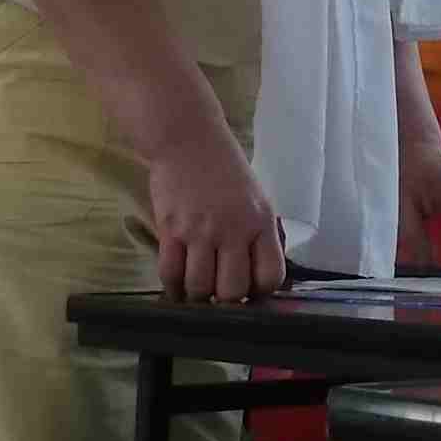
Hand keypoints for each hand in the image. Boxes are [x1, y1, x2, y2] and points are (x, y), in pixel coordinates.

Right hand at [147, 129, 285, 303]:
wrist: (188, 139)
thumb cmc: (226, 169)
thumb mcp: (257, 198)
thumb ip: (259, 235)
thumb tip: (257, 275)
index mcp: (261, 221)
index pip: (269, 276)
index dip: (260, 293)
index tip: (250, 293)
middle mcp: (233, 229)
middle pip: (232, 291)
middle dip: (227, 301)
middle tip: (221, 295)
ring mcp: (199, 231)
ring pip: (199, 288)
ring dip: (199, 296)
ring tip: (199, 290)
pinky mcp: (170, 230)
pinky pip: (170, 273)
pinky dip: (173, 287)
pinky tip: (177, 286)